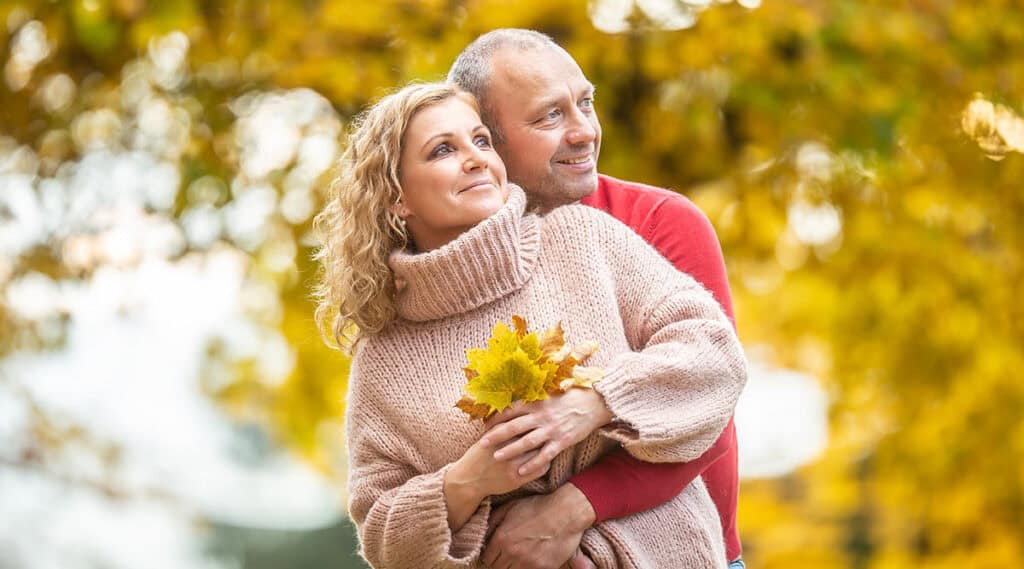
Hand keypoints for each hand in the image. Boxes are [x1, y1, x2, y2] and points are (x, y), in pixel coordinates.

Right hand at [448, 430, 550, 500]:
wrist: (469, 479)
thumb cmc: (479, 455)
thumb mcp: (488, 436)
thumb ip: (502, 425)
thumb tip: (519, 413)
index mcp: (501, 438)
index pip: (524, 426)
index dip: (534, 422)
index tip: (540, 420)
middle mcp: (508, 452)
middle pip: (534, 439)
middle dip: (542, 434)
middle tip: (548, 430)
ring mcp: (513, 467)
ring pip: (539, 454)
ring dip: (546, 448)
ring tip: (548, 443)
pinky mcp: (517, 480)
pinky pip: (539, 470)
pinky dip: (545, 463)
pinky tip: (545, 459)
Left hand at [483, 388, 613, 474]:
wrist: (594, 403)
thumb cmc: (570, 398)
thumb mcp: (548, 395)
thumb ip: (532, 402)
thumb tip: (515, 405)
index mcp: (536, 403)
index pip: (511, 411)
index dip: (496, 419)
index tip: (485, 426)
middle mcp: (541, 416)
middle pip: (514, 426)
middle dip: (496, 435)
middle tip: (482, 443)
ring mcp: (551, 429)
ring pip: (526, 441)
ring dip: (510, 449)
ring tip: (496, 457)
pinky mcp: (562, 441)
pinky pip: (544, 454)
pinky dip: (532, 463)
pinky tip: (521, 471)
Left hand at [483, 483, 595, 568]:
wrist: (567, 511)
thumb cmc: (538, 506)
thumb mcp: (511, 506)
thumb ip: (493, 520)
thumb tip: (483, 533)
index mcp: (502, 538)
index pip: (487, 558)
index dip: (490, 554)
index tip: (496, 551)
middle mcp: (513, 553)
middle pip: (497, 568)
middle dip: (500, 562)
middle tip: (508, 554)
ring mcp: (528, 563)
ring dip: (513, 566)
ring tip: (519, 556)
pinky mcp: (543, 568)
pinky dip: (527, 568)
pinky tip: (531, 559)